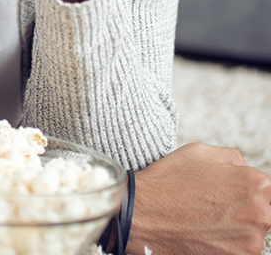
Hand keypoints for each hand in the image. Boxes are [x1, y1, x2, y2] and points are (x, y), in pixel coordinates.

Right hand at [130, 143, 270, 254]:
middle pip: (264, 214)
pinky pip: (238, 252)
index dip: (246, 192)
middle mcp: (260, 213)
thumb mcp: (198, 152)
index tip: (230, 196)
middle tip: (212, 209)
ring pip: (252, 235)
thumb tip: (245, 169)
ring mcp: (251, 241)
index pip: (268, 192)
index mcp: (255, 183)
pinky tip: (202, 235)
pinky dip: (224, 246)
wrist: (139, 215)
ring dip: (234, 231)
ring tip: (203, 222)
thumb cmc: (165, 183)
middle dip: (242, 211)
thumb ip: (233, 158)